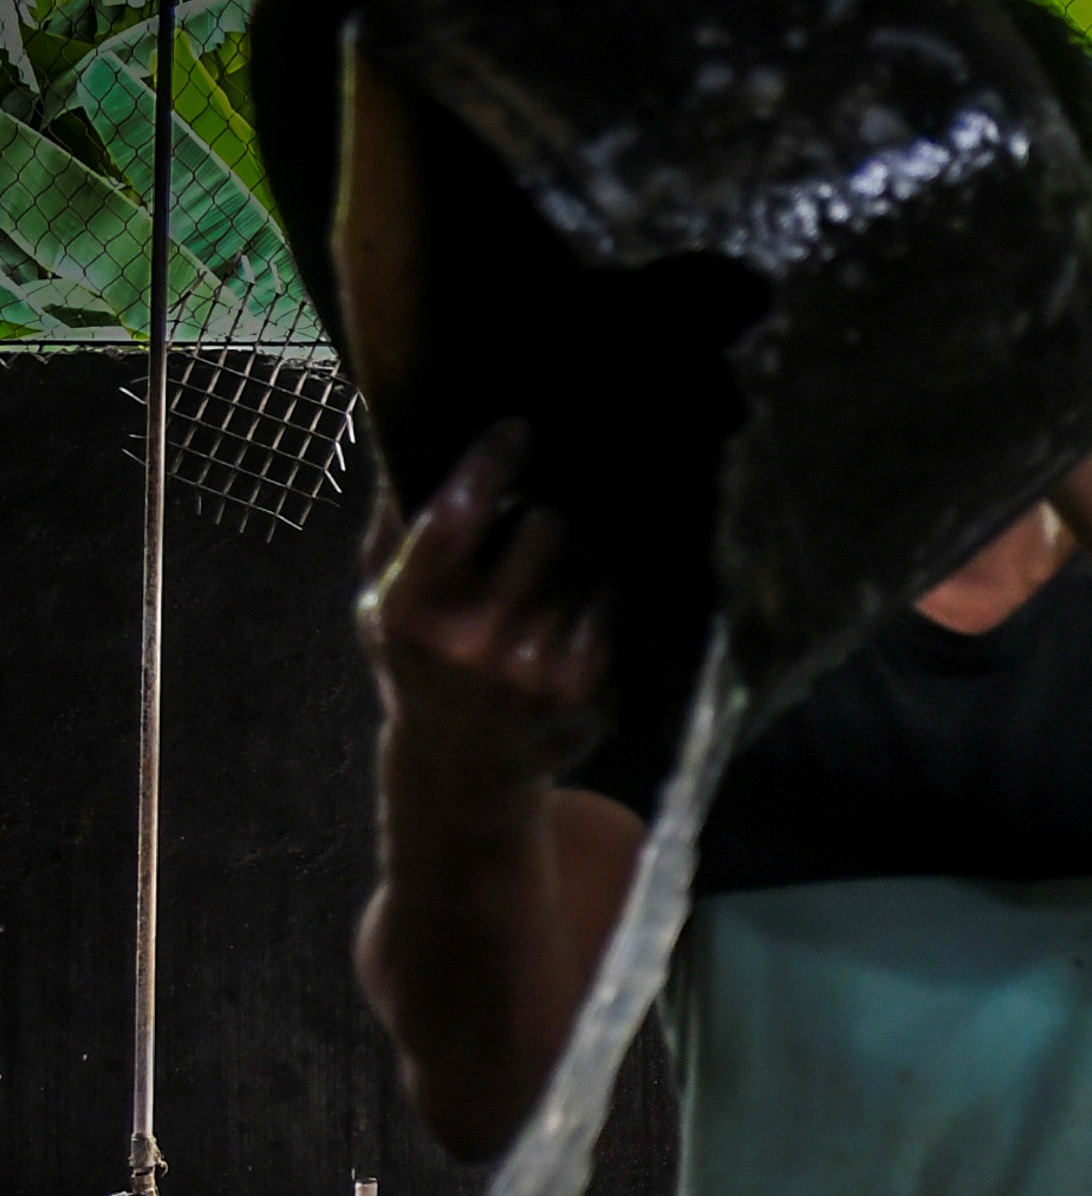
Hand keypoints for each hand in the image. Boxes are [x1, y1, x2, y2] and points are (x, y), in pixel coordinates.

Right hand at [356, 423, 605, 788]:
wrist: (461, 767)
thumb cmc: (416, 663)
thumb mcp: (379, 600)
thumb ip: (392, 525)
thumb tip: (405, 435)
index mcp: (408, 610)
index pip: (453, 517)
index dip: (491, 462)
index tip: (518, 428)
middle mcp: (471, 640)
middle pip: (544, 528)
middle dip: (545, 513)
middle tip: (538, 516)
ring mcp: (532, 667)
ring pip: (587, 563)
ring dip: (578, 553)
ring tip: (554, 569)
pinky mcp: (581, 686)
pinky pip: (608, 603)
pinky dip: (597, 592)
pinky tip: (573, 603)